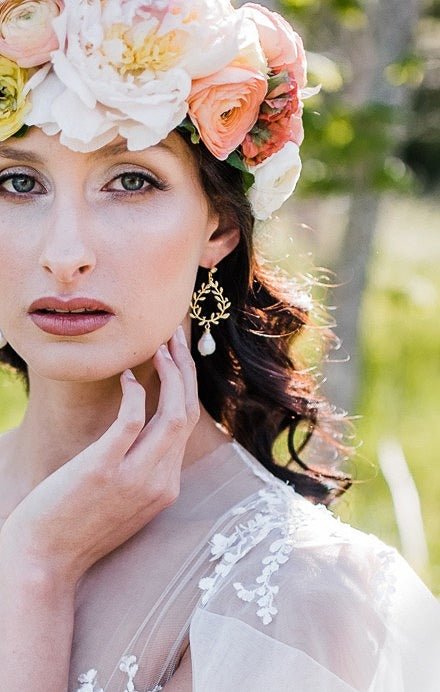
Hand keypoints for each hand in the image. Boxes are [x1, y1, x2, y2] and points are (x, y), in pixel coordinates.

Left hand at [0, 327, 199, 586]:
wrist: (44, 562)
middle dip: (186, 370)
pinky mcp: (103, 469)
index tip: (178, 358)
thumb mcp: (123, 501)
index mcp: (166, 487)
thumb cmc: (77, 526)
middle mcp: (160, 482)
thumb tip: (141, 426)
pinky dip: (135, 392)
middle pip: (187, 413)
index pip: (188, 425)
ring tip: (158, 345)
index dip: (188, 386)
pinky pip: (132, 420)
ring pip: (172, 414)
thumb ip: (141, 468)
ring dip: (171, 373)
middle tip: (174, 338)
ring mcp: (135, 477)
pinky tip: (126, 376)